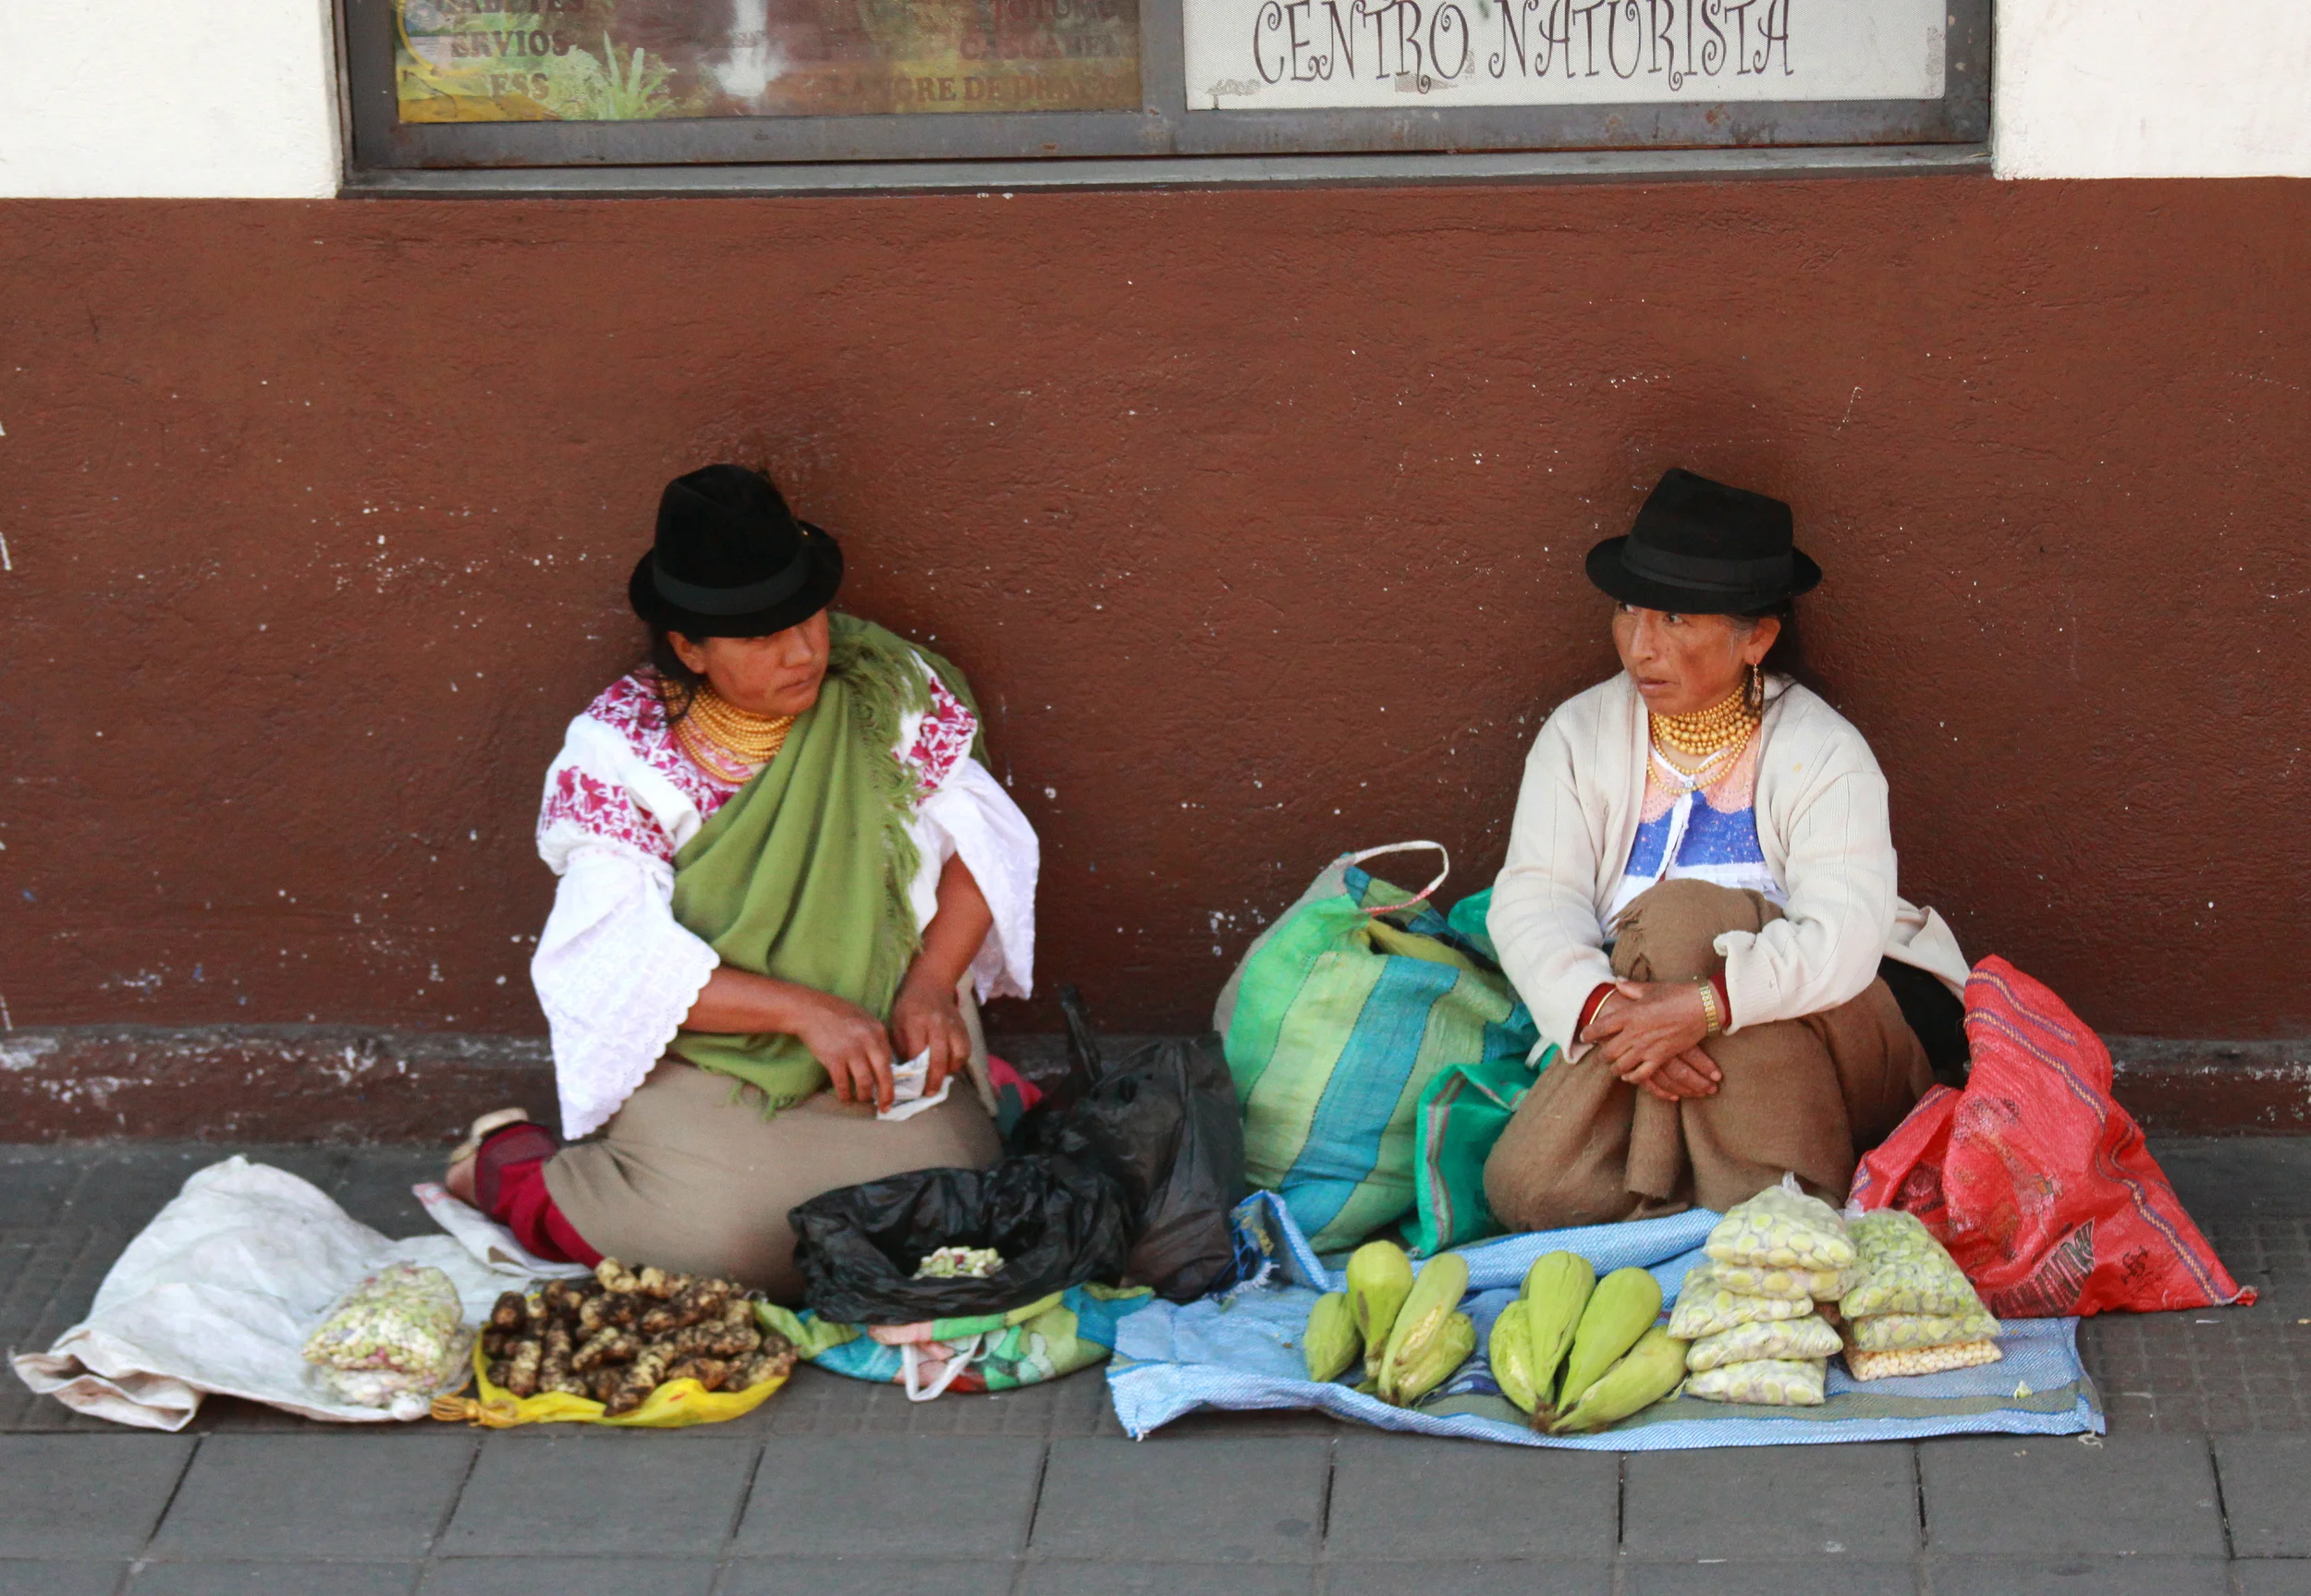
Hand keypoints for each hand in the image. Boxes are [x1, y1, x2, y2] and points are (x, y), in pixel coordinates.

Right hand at [792, 990, 895, 1109]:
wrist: (810, 1009)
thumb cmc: (837, 1013)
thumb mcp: (863, 1020)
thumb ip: (874, 1038)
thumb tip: (883, 1062)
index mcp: (878, 1031)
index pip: (890, 1059)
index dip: (892, 1077)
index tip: (891, 1089)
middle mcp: (868, 1041)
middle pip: (883, 1074)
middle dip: (887, 1094)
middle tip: (886, 1107)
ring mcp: (851, 1051)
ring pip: (865, 1083)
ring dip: (865, 1096)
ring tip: (863, 1100)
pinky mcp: (833, 1059)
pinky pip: (843, 1084)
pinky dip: (845, 1095)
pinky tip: (845, 1098)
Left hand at [888, 973, 971, 1098]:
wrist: (931, 983)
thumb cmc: (908, 1006)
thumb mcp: (896, 1023)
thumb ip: (901, 1047)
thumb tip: (905, 1073)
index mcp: (915, 1022)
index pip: (916, 1054)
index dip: (914, 1073)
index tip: (910, 1086)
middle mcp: (936, 1024)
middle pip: (938, 1058)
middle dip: (933, 1080)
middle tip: (928, 1093)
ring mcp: (953, 1026)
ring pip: (957, 1055)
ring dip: (949, 1071)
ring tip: (941, 1078)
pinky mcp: (963, 1027)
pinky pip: (966, 1050)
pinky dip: (959, 1062)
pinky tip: (950, 1066)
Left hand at [1582, 981, 1720, 1100]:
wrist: (1702, 1007)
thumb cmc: (1677, 994)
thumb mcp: (1651, 988)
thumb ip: (1631, 988)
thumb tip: (1617, 982)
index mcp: (1630, 1014)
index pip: (1600, 1027)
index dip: (1589, 1033)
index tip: (1584, 1035)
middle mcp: (1634, 1033)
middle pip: (1608, 1052)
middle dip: (1602, 1055)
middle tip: (1601, 1054)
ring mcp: (1647, 1047)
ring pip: (1621, 1066)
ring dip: (1615, 1068)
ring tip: (1614, 1067)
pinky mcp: (1661, 1057)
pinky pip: (1641, 1074)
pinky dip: (1633, 1078)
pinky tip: (1629, 1076)